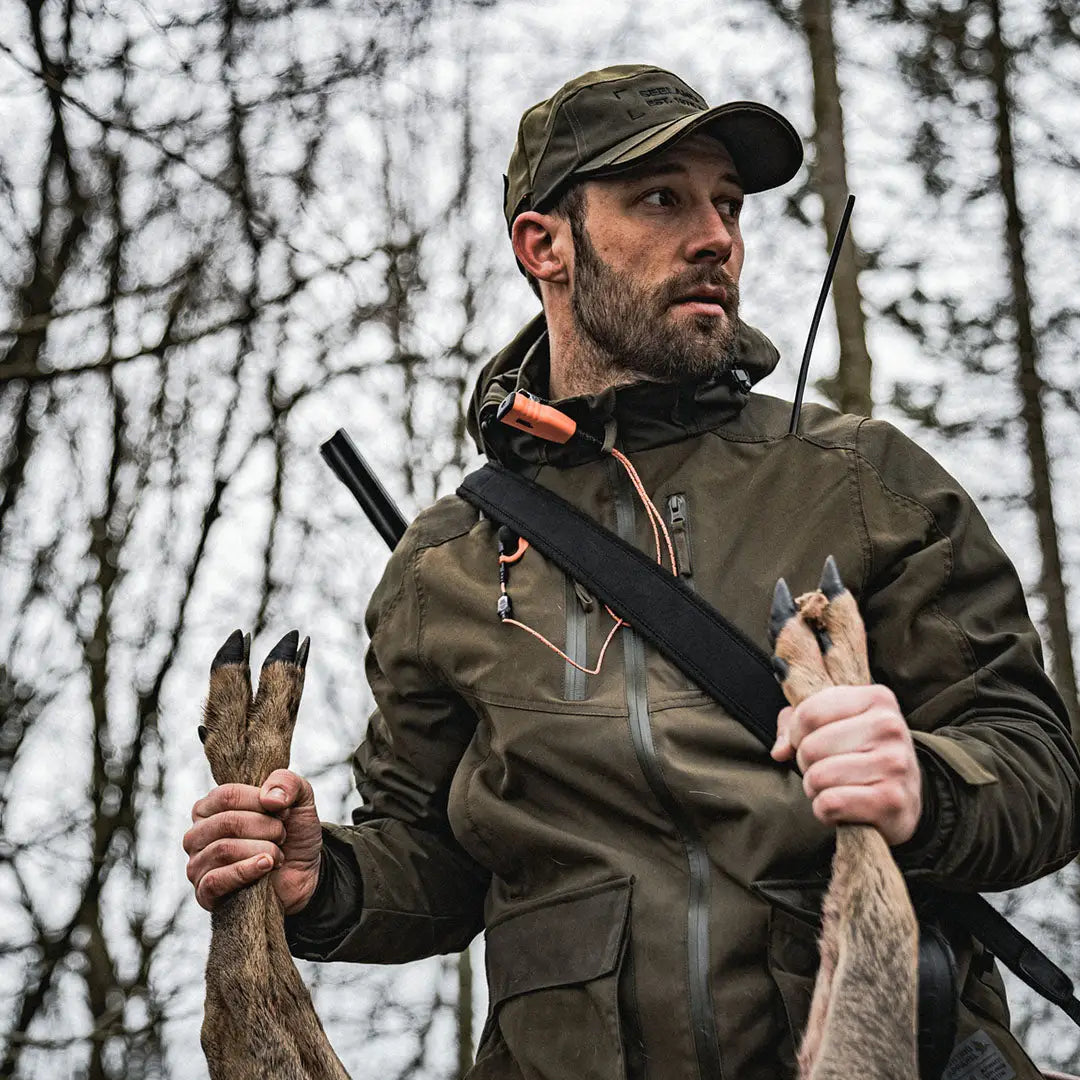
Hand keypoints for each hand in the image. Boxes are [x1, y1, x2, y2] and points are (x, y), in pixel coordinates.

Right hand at [183, 769, 322, 912]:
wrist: (303, 874)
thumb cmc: (292, 833)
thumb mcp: (299, 799)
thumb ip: (286, 782)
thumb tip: (269, 797)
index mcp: (210, 807)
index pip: (227, 795)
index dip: (260, 801)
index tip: (284, 810)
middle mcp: (197, 835)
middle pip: (226, 822)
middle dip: (265, 827)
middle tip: (282, 835)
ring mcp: (197, 865)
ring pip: (223, 849)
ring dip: (262, 849)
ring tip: (278, 854)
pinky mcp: (206, 894)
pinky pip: (217, 880)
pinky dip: (247, 871)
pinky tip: (266, 866)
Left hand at [771, 684, 921, 845]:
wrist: (906, 797)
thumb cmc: (862, 753)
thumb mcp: (836, 723)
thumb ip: (797, 722)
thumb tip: (780, 750)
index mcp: (877, 698)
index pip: (808, 713)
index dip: (796, 733)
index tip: (807, 741)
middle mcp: (890, 726)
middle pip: (810, 746)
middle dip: (806, 763)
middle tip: (825, 768)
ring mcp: (894, 764)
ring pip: (818, 776)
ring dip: (815, 788)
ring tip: (834, 787)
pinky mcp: (891, 800)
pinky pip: (830, 803)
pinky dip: (825, 810)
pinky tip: (841, 807)